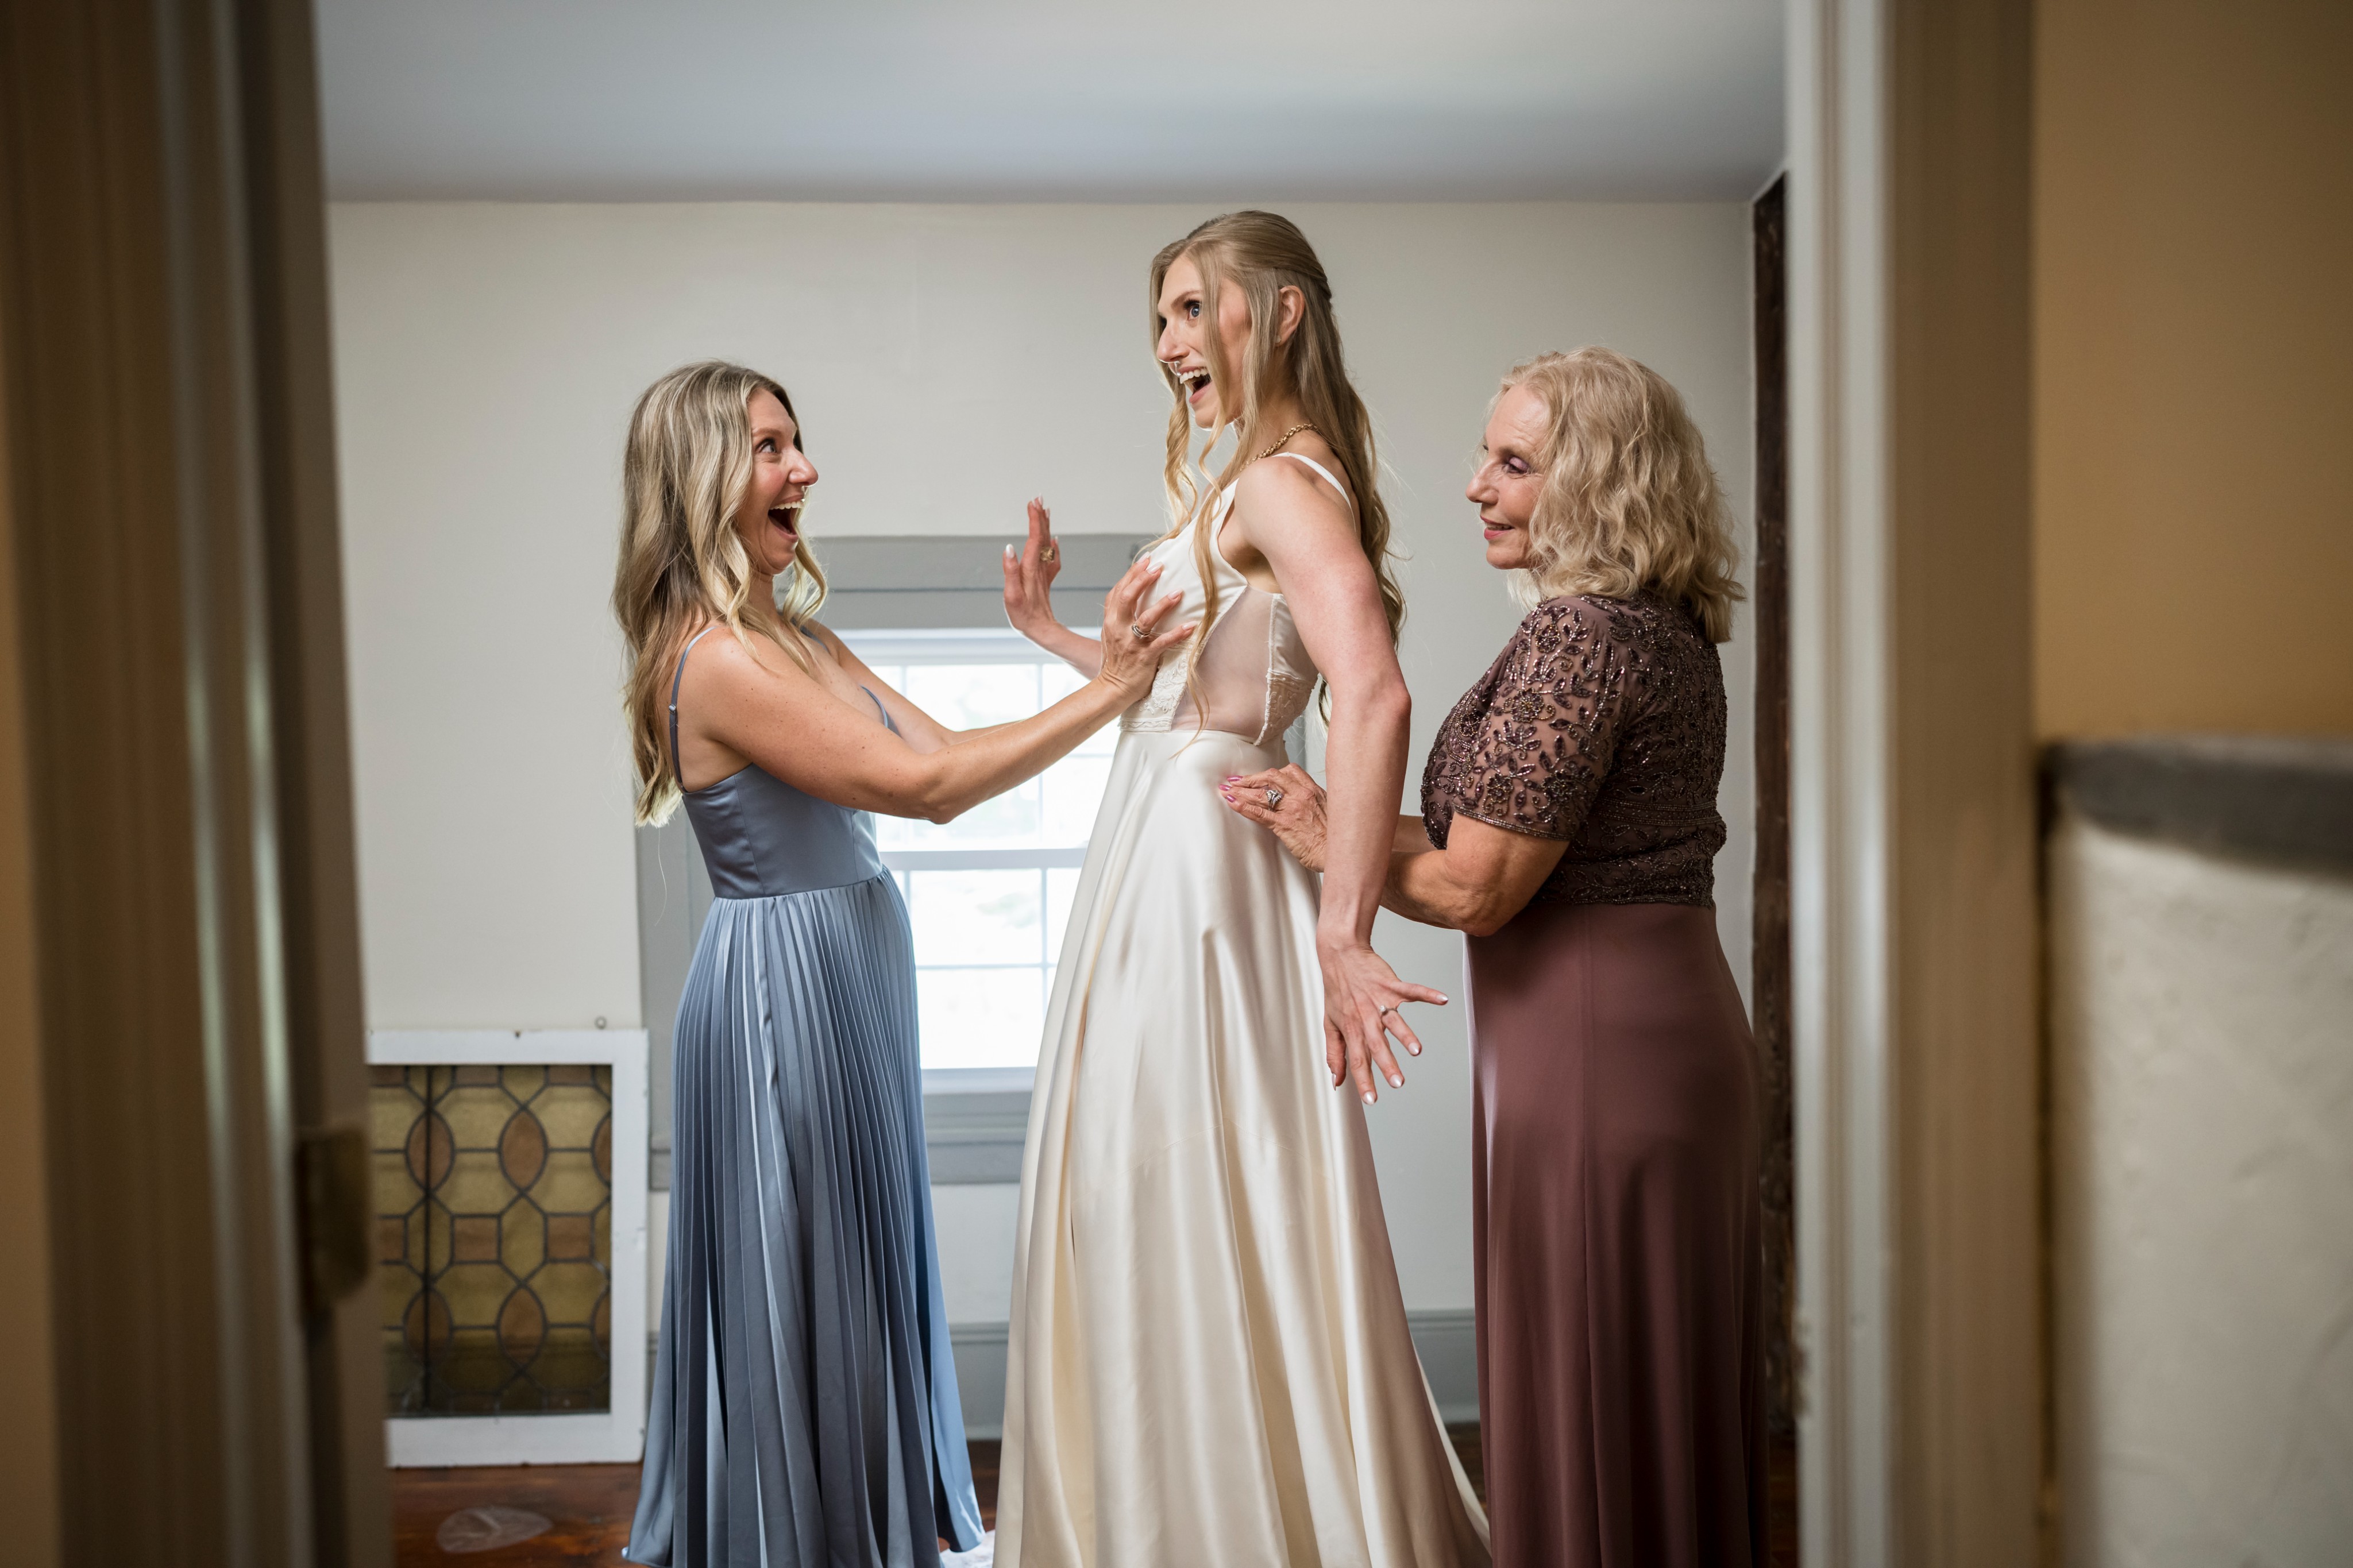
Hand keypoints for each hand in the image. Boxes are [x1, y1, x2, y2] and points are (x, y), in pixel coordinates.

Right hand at [1001, 499, 1064, 639]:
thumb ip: (1010, 571)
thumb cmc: (1024, 616)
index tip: (1033, 503)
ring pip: (1046, 544)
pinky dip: (1051, 545)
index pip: (1034, 538)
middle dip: (1040, 517)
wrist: (1042, 630)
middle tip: (1038, 498)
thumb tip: (1009, 548)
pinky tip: (1053, 540)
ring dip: (1045, 526)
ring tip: (1044, 510)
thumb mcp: (1012, 596)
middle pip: (1042, 537)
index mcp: (1031, 569)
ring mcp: (1043, 573)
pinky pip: (1050, 557)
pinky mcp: (1044, 579)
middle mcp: (1039, 568)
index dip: (1034, 520)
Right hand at [1093, 557, 1190, 693]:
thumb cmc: (1116, 661)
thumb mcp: (1111, 634)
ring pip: (1146, 618)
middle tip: (1159, 567)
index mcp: (1110, 621)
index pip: (1118, 591)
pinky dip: (1177, 634)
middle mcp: (1118, 629)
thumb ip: (1120, 616)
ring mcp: (1131, 643)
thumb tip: (1133, 595)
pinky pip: (1162, 642)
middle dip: (1143, 580)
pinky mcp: (1144, 657)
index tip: (1146, 560)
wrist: (1112, 689)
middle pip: (1128, 597)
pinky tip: (1191, 626)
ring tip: (1178, 592)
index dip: (1131, 574)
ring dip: (1163, 604)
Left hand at [1219, 764, 1328, 872]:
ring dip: (1242, 790)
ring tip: (1228, 790)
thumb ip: (1316, 803)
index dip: (1272, 773)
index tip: (1262, 776)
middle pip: (1271, 777)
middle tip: (1238, 780)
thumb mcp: (1331, 812)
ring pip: (1262, 793)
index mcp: (1314, 791)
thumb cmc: (1335, 838)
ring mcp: (1292, 808)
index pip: (1290, 771)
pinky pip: (1259, 812)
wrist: (1339, 852)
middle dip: (1252, 778)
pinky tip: (1233, 803)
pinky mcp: (1284, 824)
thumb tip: (1306, 804)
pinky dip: (1243, 806)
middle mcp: (1302, 795)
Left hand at [1316, 939, 1446, 1103]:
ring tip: (1417, 1050)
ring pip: (1394, 1021)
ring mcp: (1380, 1001)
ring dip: (1405, 1035)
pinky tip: (1442, 1000)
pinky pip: (1411, 990)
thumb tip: (1336, 1081)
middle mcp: (1366, 1018)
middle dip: (1387, 1064)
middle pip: (1376, 1044)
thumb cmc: (1337, 990)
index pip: (1357, 1060)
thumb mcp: (1330, 1023)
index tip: (1372, 1100)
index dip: (1363, 1081)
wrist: (1340, 955)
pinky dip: (1427, 994)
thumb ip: (1334, 1054)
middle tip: (1398, 1083)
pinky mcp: (1391, 985)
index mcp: (1352, 1029)